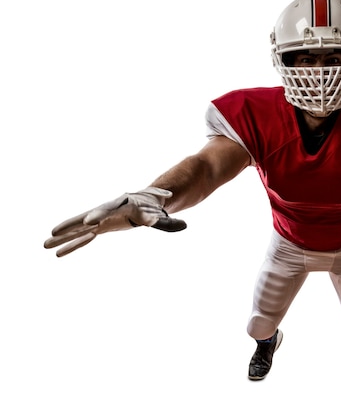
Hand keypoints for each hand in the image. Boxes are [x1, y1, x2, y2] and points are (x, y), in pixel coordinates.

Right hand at [44, 187, 186, 256]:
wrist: (145, 200)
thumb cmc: (152, 205)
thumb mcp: (160, 210)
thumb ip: (167, 219)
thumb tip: (182, 225)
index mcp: (120, 206)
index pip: (106, 210)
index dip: (97, 215)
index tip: (89, 222)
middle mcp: (106, 212)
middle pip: (85, 219)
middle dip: (70, 227)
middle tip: (53, 233)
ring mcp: (100, 220)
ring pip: (79, 230)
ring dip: (63, 239)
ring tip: (44, 245)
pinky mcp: (99, 229)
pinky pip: (83, 239)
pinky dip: (72, 246)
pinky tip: (58, 254)